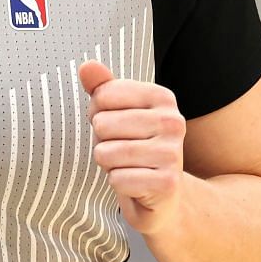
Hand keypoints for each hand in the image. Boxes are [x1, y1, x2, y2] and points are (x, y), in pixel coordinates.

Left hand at [79, 60, 185, 234]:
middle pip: (102, 125)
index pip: (103, 95)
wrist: (163, 196)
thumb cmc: (135, 149)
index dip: (98, 114)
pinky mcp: (167, 183)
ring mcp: (172, 153)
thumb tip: (87, 66)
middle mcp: (173, 121)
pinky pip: (117, 179)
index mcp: (162, 97)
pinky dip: (118, 184)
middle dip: (102, 142)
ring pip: (106, 153)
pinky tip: (135, 184)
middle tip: (122, 151)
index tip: (117, 126)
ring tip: (127, 166)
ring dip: (108, 165)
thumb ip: (102, 88)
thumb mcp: (118, 114)